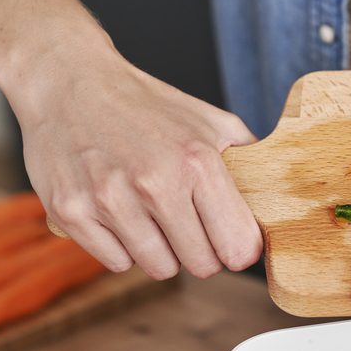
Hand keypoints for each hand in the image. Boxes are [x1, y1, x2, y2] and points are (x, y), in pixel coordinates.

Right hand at [9, 42, 262, 278]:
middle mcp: (155, 183)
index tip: (229, 238)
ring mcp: (109, 200)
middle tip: (188, 224)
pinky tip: (120, 215)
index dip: (238, 249)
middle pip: (201, 266)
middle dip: (201, 251)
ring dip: (162, 251)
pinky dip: (122, 247)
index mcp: (198, 162)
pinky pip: (116, 262)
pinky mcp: (70, 212)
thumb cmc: (147, 106)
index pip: (238, 248)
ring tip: (153, 215)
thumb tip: (281, 198)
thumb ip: (251, 161)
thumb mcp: (211, 122)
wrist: (69, 81)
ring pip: (159, 268)